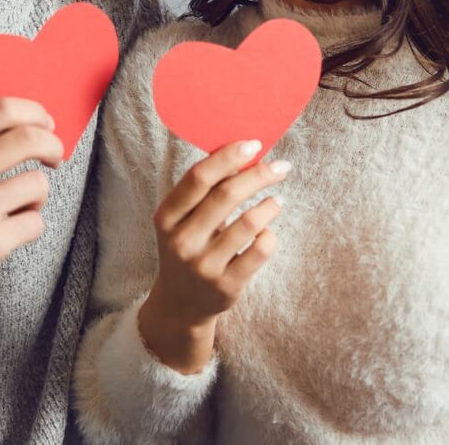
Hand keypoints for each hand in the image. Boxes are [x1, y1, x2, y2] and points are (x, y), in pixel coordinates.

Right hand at [0, 97, 62, 317]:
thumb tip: (25, 121)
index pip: (0, 110)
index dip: (34, 112)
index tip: (45, 123)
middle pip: (28, 139)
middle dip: (52, 146)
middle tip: (53, 157)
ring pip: (37, 183)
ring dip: (38, 195)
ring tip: (20, 206)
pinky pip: (35, 222)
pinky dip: (31, 226)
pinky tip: (11, 231)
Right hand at [137, 139, 288, 373]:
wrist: (181, 304)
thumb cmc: (189, 247)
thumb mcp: (182, 221)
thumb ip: (204, 191)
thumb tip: (243, 152)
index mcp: (167, 217)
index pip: (198, 178)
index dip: (228, 157)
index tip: (254, 144)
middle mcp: (182, 241)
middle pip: (226, 195)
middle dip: (259, 175)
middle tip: (281, 167)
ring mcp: (203, 266)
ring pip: (249, 223)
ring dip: (269, 206)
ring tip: (276, 201)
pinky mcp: (226, 287)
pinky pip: (260, 251)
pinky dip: (270, 235)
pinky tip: (267, 232)